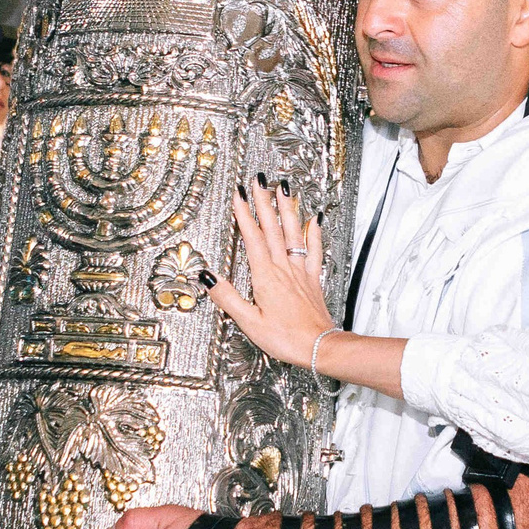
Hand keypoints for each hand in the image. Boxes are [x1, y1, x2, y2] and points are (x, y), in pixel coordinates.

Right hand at [202, 181, 338, 367]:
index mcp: (266, 277)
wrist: (320, 347)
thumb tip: (207, 277)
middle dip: (264, 202)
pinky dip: (314, 233)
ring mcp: (300, 272)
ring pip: (294, 234)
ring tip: (284, 188)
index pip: (252, 238)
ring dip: (288, 209)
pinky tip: (315, 220)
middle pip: (272, 229)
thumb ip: (227, 297)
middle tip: (259, 180)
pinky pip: (315, 251)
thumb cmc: (286, 338)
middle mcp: (284, 269)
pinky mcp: (313, 280)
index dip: (245, 214)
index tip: (239, 194)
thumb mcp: (248, 322)